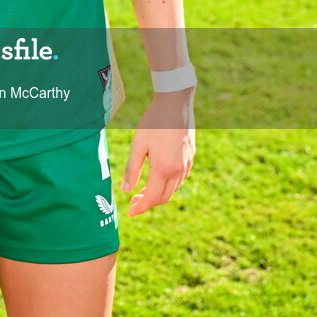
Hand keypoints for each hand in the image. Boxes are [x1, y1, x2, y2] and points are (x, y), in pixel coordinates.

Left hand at [120, 88, 195, 216]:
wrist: (176, 104)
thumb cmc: (154, 122)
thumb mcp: (138, 144)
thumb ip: (132, 169)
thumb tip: (125, 191)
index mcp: (163, 169)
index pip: (151, 198)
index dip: (140, 208)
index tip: (130, 213)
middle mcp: (178, 171)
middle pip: (163, 198)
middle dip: (148, 203)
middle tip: (133, 202)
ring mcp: (187, 165)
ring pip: (172, 190)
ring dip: (158, 194)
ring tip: (142, 190)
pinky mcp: (191, 158)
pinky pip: (179, 179)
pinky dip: (167, 185)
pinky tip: (157, 178)